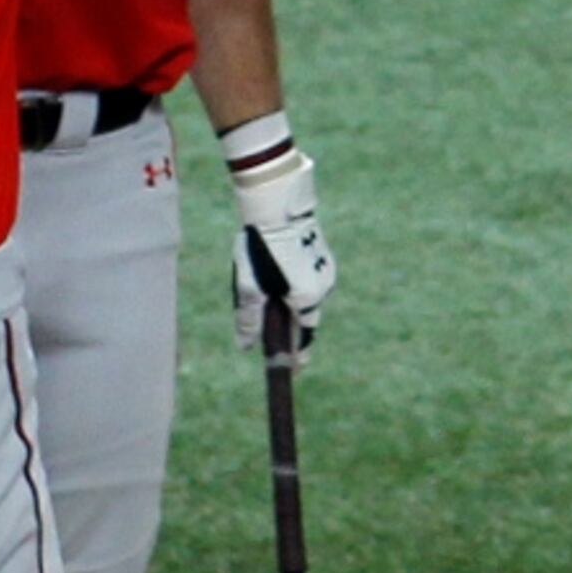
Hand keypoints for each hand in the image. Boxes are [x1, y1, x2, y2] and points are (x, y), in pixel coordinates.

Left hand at [231, 152, 334, 363]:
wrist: (279, 203)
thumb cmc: (261, 246)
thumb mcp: (249, 287)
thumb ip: (249, 319)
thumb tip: (245, 347)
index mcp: (308, 300)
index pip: (304, 338)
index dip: (298, 355)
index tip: (296, 370)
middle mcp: (323, 287)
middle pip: (305, 317)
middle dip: (290, 325)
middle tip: (272, 332)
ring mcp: (326, 268)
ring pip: (307, 295)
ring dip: (291, 300)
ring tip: (268, 290)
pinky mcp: (322, 253)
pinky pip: (309, 277)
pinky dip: (295, 282)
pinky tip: (279, 271)